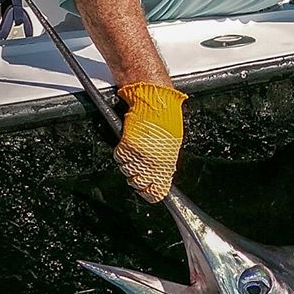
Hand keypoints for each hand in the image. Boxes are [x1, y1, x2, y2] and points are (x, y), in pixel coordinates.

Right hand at [114, 82, 187, 202]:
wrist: (154, 98)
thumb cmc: (166, 115)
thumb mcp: (173, 142)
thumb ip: (166, 160)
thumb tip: (163, 173)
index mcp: (167, 161)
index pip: (158, 189)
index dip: (152, 194)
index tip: (151, 195)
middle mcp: (153, 160)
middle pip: (139, 183)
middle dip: (138, 180)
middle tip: (140, 172)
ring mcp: (139, 153)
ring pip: (127, 171)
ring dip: (129, 165)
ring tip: (135, 155)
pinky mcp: (127, 144)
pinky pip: (120, 157)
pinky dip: (122, 154)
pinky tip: (127, 146)